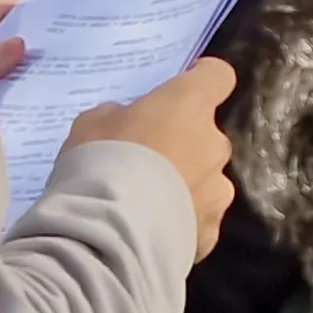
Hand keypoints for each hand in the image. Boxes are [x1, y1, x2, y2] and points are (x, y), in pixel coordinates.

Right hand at [66, 55, 237, 261]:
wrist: (109, 233)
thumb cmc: (101, 162)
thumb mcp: (94, 123)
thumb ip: (121, 117)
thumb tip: (130, 124)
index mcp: (189, 105)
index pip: (216, 77)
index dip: (201, 81)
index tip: (183, 90)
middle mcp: (214, 144)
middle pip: (207, 136)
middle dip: (184, 147)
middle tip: (146, 166)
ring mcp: (218, 191)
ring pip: (207, 182)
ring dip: (186, 188)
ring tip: (149, 208)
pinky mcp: (211, 233)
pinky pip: (200, 221)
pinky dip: (183, 224)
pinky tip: (154, 235)